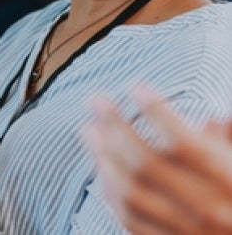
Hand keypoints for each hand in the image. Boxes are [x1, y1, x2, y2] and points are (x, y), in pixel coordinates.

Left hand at [84, 87, 231, 234]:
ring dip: (102, 156)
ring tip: (90, 130)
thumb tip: (211, 118)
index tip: (136, 87)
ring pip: (129, 191)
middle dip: (115, 126)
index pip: (183, 143)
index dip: (156, 111)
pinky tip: (100, 165)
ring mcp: (182, 229)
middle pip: (146, 163)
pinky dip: (109, 188)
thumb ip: (224, 141)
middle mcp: (204, 207)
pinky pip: (127, 216)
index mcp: (227, 181)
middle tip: (97, 101)